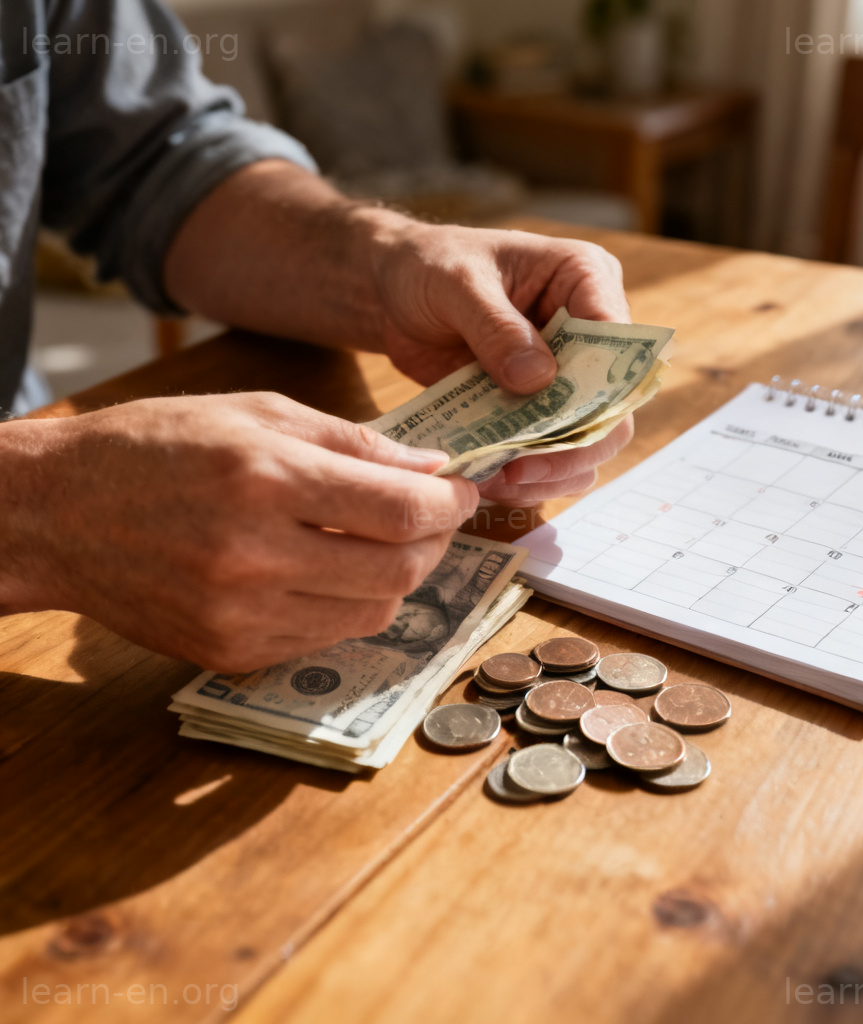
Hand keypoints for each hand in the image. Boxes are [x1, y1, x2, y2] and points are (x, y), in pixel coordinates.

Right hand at [0, 393, 476, 670]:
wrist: (58, 513)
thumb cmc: (157, 446)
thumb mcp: (256, 412)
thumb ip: (353, 442)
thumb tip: (430, 468)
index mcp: (265, 478)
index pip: (401, 510)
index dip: (451, 504)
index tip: (463, 493)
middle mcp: (255, 555)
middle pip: (399, 570)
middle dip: (437, 543)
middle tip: (438, 519)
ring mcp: (241, 614)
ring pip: (373, 613)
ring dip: (399, 577)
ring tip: (386, 543)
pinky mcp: (230, 652)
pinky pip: (326, 637)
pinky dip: (350, 605)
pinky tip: (336, 572)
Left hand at [163, 163, 635, 504]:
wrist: (395, 291)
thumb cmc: (430, 266)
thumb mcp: (457, 283)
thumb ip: (496, 326)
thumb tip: (540, 379)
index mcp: (586, 281)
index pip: (620, 345)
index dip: (598, 393)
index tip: (554, 428)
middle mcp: (590, 334)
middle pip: (613, 409)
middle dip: (571, 447)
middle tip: (520, 469)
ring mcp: (567, 378)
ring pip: (588, 444)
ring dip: (551, 473)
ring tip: (500, 481)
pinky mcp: (539, 410)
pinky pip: (553, 457)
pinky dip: (530, 479)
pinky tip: (493, 482)